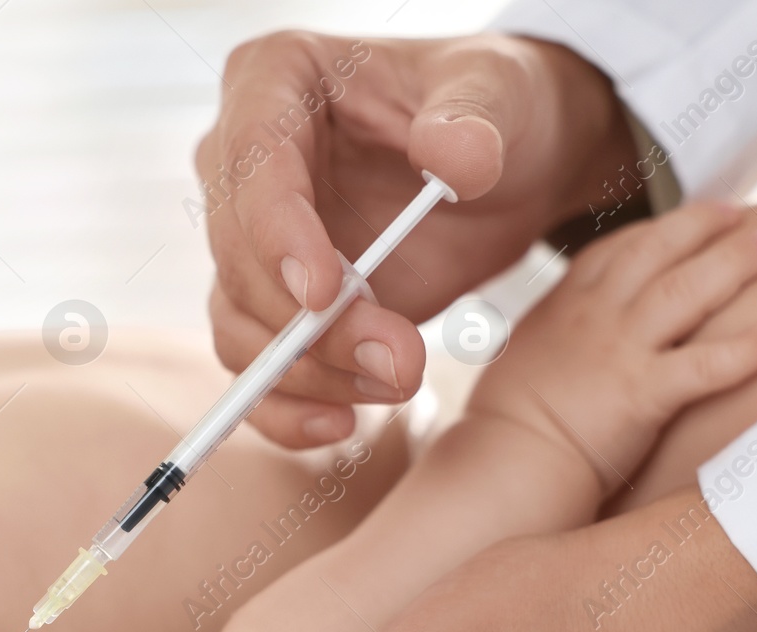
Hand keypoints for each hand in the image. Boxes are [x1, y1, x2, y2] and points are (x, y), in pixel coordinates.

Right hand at [200, 32, 633, 447]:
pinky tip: (341, 427)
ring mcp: (257, 242)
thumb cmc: (499, 108)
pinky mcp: (282, 308)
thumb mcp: (502, 93)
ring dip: (312, 373)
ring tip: (402, 380)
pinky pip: (258, 371)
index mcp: (277, 80)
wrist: (518, 167)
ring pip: (242, 325)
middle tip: (400, 360)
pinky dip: (288, 410)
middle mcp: (244, 163)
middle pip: (238, 258)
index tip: (326, 294)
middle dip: (311, 324)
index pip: (252, 161)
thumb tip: (451, 162)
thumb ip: (475, 119)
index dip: (277, 234)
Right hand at [467, 200, 756, 492]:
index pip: (617, 249)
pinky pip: (704, 365)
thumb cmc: (508, 425)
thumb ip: (552, 340)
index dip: (658, 229)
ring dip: (734, 262)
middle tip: (745, 214)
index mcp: (565, 306)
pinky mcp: (643, 393)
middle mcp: (596, 316)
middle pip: (658, 251)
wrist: (508, 461)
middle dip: (704, 225)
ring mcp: (621, 350)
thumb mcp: (521, 361)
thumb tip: (563, 344)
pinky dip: (744, 352)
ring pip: (687, 290)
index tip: (692, 219)